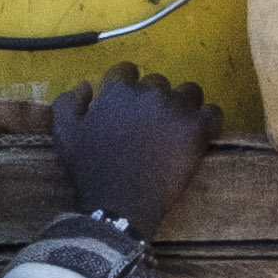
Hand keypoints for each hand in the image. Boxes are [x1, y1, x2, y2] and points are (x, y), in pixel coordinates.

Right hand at [45, 69, 217, 235]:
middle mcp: (149, 93)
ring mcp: (176, 109)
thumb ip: (68, 105)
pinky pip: (212, 112)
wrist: (119, 207)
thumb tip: (85, 84)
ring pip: (189, 93)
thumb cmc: (91, 173)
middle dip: (152, 100)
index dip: (126, 87)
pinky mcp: (198, 128)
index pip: (126, 71)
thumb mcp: (65, 137)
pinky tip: (197, 136)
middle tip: (148, 127)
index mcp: (118, 92)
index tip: (128, 107)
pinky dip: (206, 122)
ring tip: (174, 131)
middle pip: (157, 83)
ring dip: (182, 107)